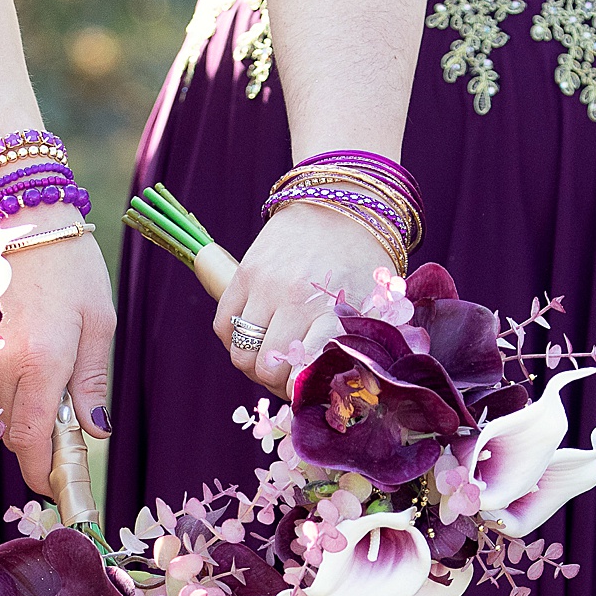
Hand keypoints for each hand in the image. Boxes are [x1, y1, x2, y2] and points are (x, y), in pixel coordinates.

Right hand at [0, 232, 115, 493]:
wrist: (24, 216)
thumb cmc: (72, 264)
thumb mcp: (99, 321)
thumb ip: (93, 381)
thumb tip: (94, 433)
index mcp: (41, 363)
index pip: (30, 442)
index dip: (40, 474)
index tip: (56, 489)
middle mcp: (4, 364)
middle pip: (16, 430)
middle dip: (40, 443)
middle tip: (72, 433)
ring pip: (5, 405)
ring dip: (29, 409)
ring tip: (61, 374)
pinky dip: (17, 381)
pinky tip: (39, 350)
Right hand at [213, 203, 386, 397]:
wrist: (339, 203)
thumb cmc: (361, 260)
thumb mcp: (372, 302)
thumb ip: (358, 342)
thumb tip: (350, 388)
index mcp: (332, 311)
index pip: (304, 370)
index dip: (300, 391)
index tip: (307, 391)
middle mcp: (295, 300)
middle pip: (267, 368)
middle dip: (274, 383)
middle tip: (286, 377)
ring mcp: (265, 286)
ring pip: (240, 352)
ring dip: (252, 365)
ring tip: (267, 359)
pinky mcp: (244, 272)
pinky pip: (223, 324)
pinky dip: (233, 340)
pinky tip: (252, 336)